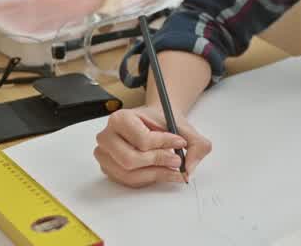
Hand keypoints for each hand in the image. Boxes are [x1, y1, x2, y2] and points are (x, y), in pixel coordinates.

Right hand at [93, 104, 212, 187]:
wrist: (153, 122)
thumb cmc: (161, 122)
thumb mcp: (182, 125)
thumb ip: (196, 143)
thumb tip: (190, 167)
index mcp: (120, 118)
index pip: (142, 139)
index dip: (165, 144)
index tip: (180, 142)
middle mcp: (107, 137)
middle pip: (131, 160)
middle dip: (158, 162)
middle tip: (177, 161)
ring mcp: (105, 155)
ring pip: (130, 174)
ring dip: (156, 174)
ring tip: (173, 169)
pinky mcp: (109, 169)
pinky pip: (129, 181)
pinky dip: (149, 179)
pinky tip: (163, 172)